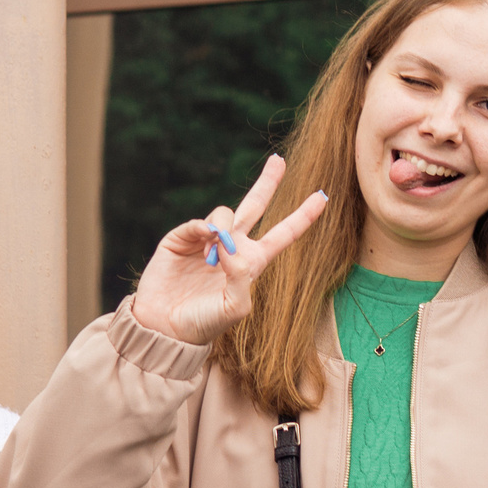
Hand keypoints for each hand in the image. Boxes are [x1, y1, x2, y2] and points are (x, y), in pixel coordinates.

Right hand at [130, 155, 327, 345]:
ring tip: (211, 260)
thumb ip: (241, 276)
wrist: (165, 327)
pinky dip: (203, 229)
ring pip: (225, 213)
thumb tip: (229, 243)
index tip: (323, 196)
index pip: (283, 234)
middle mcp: (232, 246)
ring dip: (223, 230)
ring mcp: (207, 240)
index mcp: (252, 262)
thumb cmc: (204, 322)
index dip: (303, 216)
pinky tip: (203, 241)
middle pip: (256, 206)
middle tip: (278, 160)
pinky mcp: (183, 238)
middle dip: (268, 182)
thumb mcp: (234, 307)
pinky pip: (199, 222)